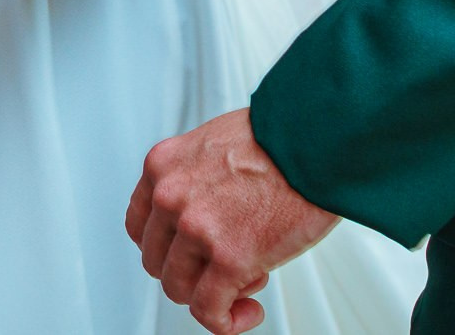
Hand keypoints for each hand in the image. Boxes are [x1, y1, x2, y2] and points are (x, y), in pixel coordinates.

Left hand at [127, 109, 339, 334]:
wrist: (314, 140)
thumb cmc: (279, 138)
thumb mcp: (212, 144)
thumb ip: (196, 177)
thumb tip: (207, 210)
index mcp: (162, 166)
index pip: (140, 224)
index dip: (166, 247)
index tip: (188, 255)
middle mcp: (169, 196)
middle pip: (156, 260)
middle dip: (190, 271)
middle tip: (224, 268)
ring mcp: (195, 228)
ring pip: (179, 288)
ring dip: (211, 294)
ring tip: (247, 280)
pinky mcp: (229, 258)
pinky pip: (208, 311)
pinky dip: (225, 322)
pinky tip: (248, 312)